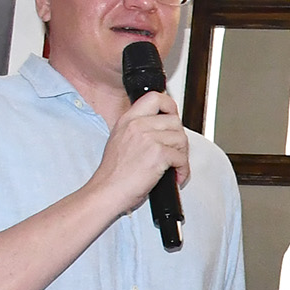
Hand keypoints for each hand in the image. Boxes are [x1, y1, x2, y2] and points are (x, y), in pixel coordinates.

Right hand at [93, 89, 190, 207]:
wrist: (106, 192)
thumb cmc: (113, 174)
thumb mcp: (119, 140)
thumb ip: (138, 129)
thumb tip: (161, 128)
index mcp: (127, 120)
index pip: (155, 97)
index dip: (170, 106)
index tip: (173, 117)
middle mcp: (137, 126)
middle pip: (174, 121)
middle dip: (179, 139)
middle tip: (175, 152)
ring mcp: (148, 139)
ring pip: (181, 138)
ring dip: (182, 155)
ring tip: (174, 166)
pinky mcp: (157, 154)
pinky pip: (181, 157)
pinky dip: (182, 170)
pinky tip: (175, 177)